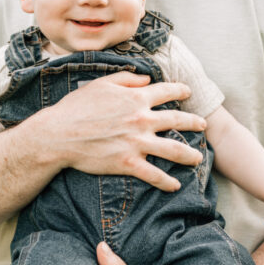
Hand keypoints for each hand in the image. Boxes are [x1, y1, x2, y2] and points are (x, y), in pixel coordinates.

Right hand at [31, 70, 205, 191]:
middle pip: (178, 121)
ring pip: (173, 150)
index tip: (188, 92)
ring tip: (198, 159)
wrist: (59, 135)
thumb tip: (146, 79)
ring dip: (189, 155)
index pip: (166, 92)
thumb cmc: (76, 107)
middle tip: (204, 126)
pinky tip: (175, 186)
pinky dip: (167, 182)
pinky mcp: (128, 163)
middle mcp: (142, 119)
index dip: (180, 91)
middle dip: (194, 123)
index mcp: (136, 98)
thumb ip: (127, 79)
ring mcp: (137, 143)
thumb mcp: (101, 84)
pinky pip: (154, 175)